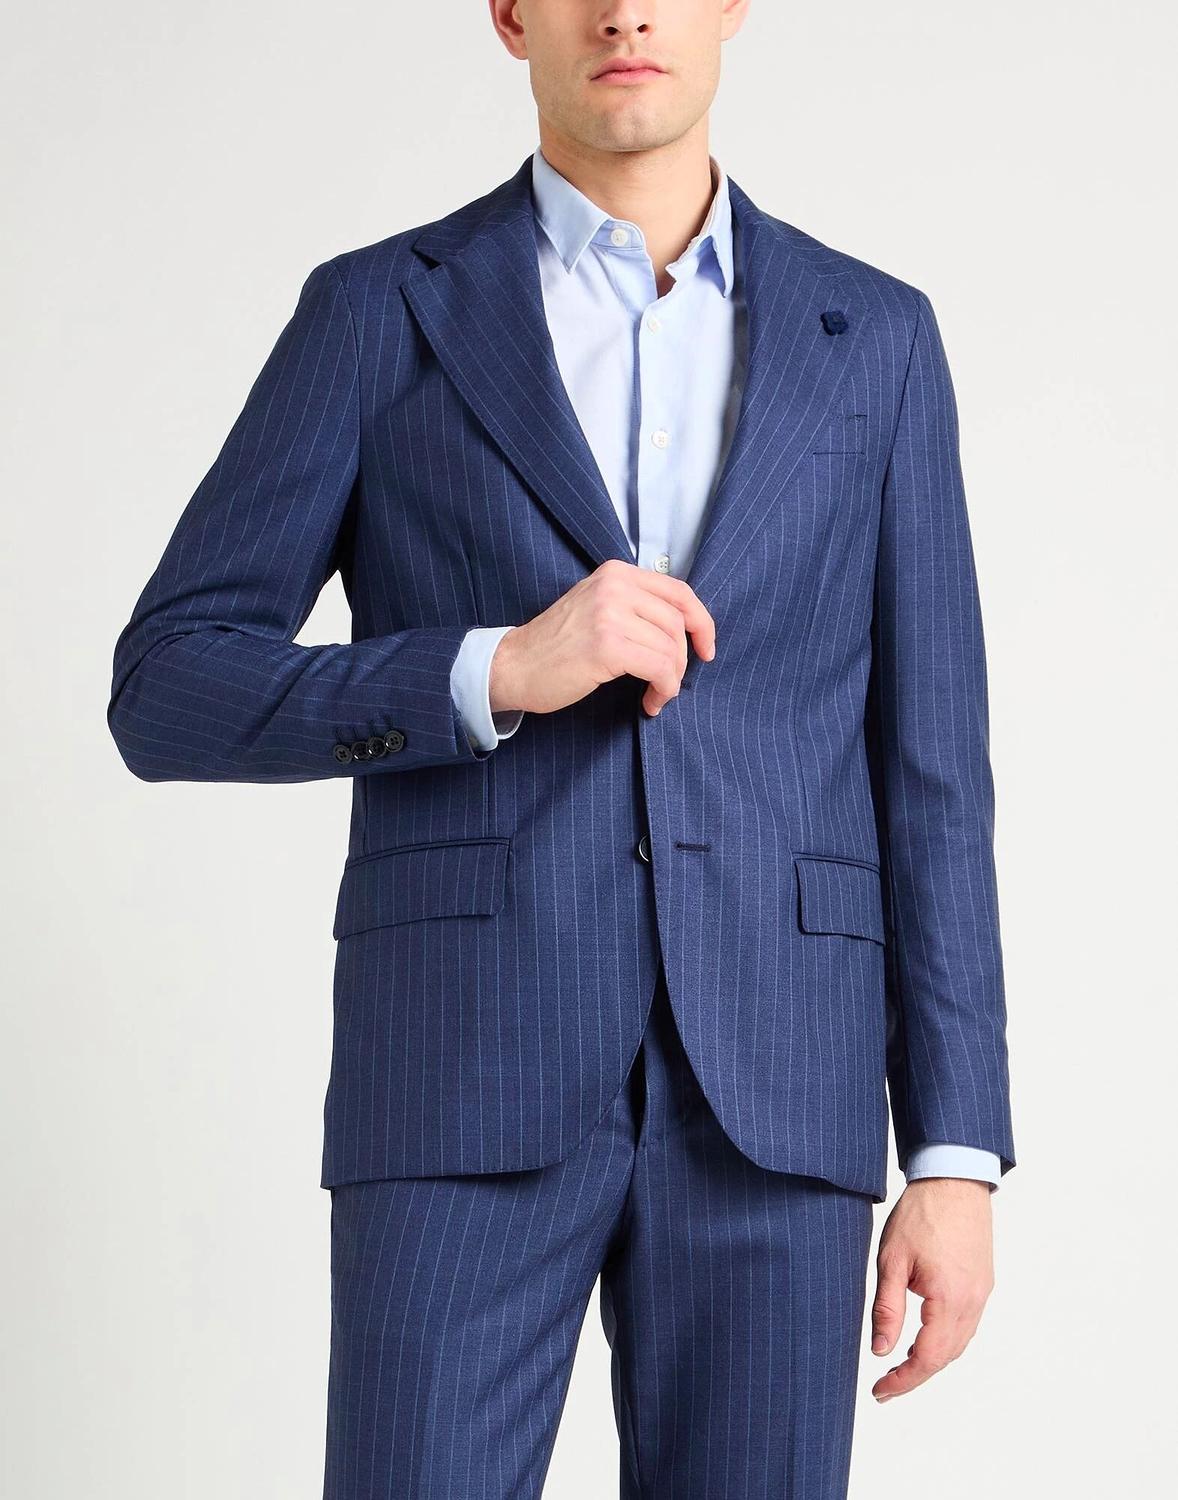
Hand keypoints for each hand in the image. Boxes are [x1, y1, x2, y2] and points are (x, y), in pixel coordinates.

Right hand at [488, 558, 715, 717]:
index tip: (706, 648)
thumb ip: (634, 605)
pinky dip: (663, 690)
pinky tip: (649, 702)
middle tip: (667, 683)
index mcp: (615, 573)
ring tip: (655, 695)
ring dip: (671, 680)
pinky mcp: (607, 645)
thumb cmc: (555, 646)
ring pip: (671, 648)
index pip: (680, 592)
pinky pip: (659, 668)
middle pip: (678, 623)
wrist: (513, 666)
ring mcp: (610, 614)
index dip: (702, 622)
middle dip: (681, 660)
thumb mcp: (596, 607)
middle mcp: (615, 586)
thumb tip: (683, 628)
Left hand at [869, 1177, 993, 1401]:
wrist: (953, 1179)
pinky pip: (967, 1323)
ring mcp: (982, 1293)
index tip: (880, 1391)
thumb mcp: (891, 1259)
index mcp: (949, 1299)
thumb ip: (887, 1308)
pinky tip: (926, 1336)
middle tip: (886, 1383)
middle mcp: (972, 1302)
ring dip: (933, 1358)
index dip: (903, 1380)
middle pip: (946, 1356)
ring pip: (959, 1342)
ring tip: (902, 1364)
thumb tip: (880, 1350)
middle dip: (916, 1374)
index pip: (927, 1358)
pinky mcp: (983, 1282)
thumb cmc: (920, 1214)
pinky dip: (947, 1339)